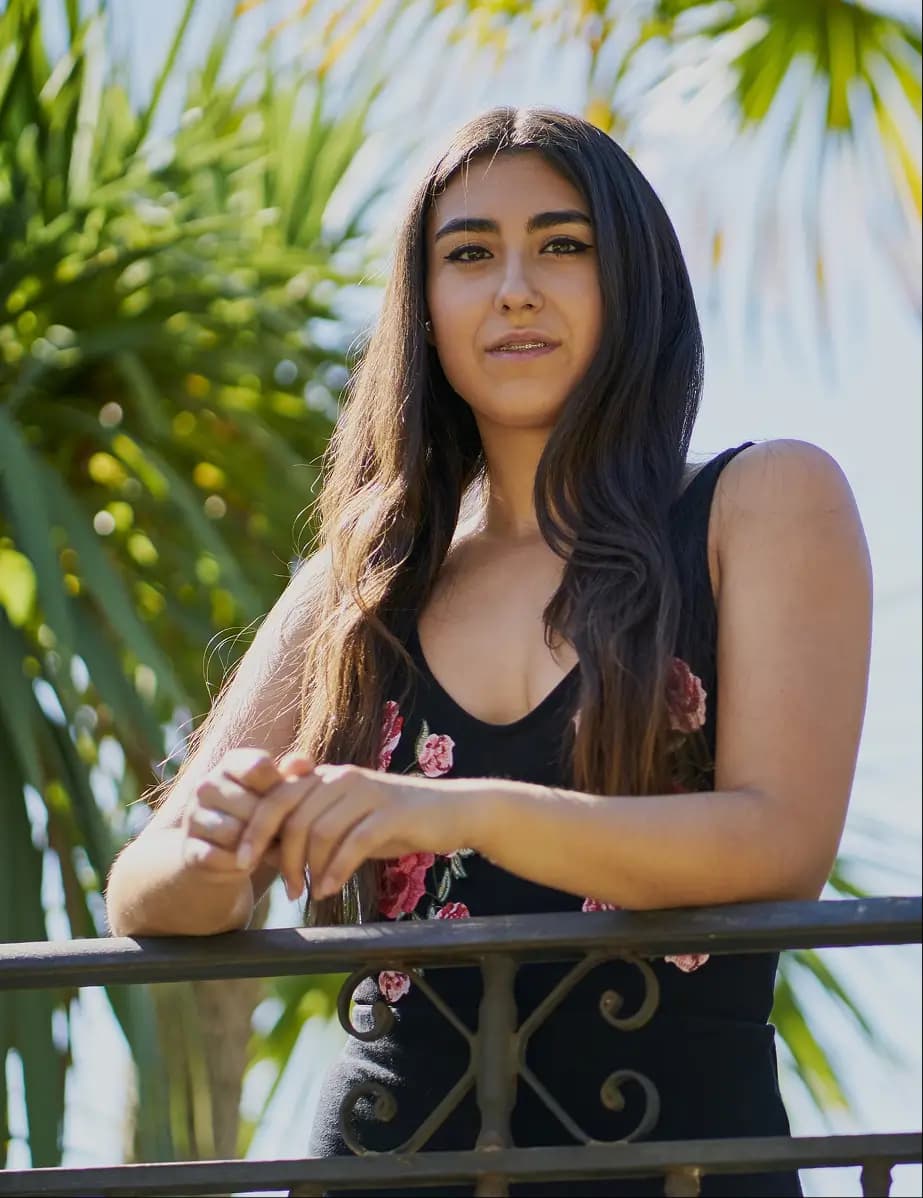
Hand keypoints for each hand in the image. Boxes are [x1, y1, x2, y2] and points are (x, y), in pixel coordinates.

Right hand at [181, 747, 313, 878]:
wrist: (224, 855)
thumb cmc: (261, 817)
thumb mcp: (279, 795)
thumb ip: (293, 777)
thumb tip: (305, 764)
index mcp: (231, 763)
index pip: (259, 767)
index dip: (279, 788)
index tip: (289, 803)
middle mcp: (206, 785)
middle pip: (251, 805)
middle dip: (273, 825)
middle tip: (283, 836)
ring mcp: (193, 817)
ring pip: (235, 832)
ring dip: (255, 846)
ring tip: (266, 849)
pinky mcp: (188, 849)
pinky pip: (220, 857)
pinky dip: (238, 864)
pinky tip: (245, 862)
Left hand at [234, 765, 465, 901]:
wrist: (453, 813)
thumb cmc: (395, 822)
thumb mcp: (348, 822)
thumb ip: (314, 829)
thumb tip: (272, 854)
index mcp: (328, 778)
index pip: (276, 797)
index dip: (254, 829)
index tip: (243, 862)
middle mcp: (343, 778)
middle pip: (293, 815)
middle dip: (281, 856)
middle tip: (285, 888)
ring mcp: (368, 793)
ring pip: (320, 831)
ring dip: (310, 868)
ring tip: (310, 892)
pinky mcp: (392, 812)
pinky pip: (353, 842)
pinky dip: (337, 869)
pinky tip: (331, 888)